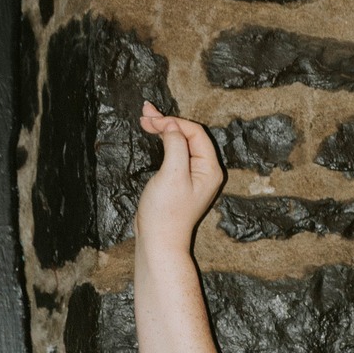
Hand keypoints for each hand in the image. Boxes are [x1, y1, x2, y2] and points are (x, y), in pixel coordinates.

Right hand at [135, 103, 223, 249]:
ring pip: (179, 142)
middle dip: (167, 122)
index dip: (174, 122)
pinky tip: (152, 133)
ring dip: (163, 129)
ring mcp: (192, 175)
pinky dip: (162, 140)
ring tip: (144, 118)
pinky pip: (174, 153)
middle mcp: (204, 170)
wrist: (158, 240)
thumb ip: (175, 145)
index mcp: (209, 168)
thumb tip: (172, 125)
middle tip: (145, 112)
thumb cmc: (166, 212)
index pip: (195, 133)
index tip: (152, 120)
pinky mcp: (179, 180)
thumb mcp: (173, 174)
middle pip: (188, 135)